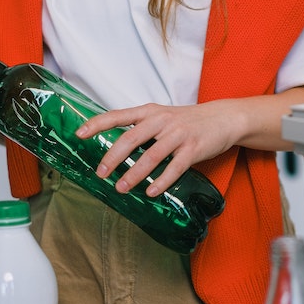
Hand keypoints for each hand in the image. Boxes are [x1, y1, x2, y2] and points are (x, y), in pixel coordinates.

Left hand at [75, 101, 243, 196]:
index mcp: (151, 112)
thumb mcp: (163, 117)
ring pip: (152, 155)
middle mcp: (162, 121)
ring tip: (121, 188)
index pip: (119, 115)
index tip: (79, 134)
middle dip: (113, 157)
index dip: (98, 123)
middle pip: (131, 138)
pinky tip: (152, 191)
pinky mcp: (194, 148)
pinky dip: (162, 181)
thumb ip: (142, 128)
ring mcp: (179, 134)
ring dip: (135, 174)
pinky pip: (175, 167)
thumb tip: (116, 148)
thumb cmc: (189, 120)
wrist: (223, 118)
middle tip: (101, 173)